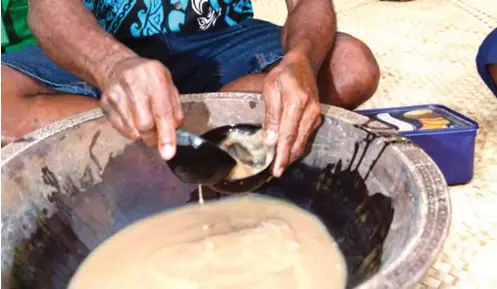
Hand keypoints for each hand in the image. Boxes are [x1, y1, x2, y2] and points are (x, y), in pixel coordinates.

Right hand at [100, 57, 182, 159]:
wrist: (117, 66)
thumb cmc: (149, 79)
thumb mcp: (168, 85)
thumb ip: (175, 107)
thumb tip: (176, 130)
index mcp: (154, 76)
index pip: (162, 111)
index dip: (166, 135)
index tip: (168, 153)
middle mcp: (133, 83)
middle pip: (144, 125)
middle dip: (154, 139)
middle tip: (158, 139)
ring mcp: (116, 93)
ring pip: (132, 131)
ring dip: (143, 135)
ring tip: (145, 122)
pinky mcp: (104, 103)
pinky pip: (121, 130)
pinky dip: (132, 131)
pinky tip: (133, 119)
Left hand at [262, 52, 321, 176]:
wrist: (303, 64)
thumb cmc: (283, 75)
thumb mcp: (270, 90)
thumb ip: (271, 116)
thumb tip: (269, 141)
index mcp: (297, 102)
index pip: (288, 135)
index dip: (282, 154)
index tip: (276, 170)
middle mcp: (310, 111)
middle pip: (298, 142)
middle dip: (287, 160)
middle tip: (275, 173)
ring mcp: (316, 115)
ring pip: (304, 142)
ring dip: (292, 155)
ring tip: (279, 166)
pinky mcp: (317, 118)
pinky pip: (307, 137)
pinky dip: (297, 146)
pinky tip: (288, 152)